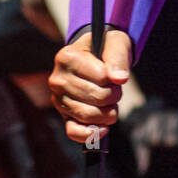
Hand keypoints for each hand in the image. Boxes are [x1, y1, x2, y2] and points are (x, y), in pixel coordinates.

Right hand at [49, 28, 132, 145]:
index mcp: (66, 58)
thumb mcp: (115, 43)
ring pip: (88, 116)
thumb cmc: (105, 48)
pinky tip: (104, 129)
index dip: (115, 79)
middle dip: (114, 96)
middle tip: (116, 89)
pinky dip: (91, 134)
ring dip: (108, 113)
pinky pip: (73, 131)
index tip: (115, 74)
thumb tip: (120, 78)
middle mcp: (57, 79)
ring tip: (110, 102)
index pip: (102, 77)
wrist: (95, 54)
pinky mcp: (63, 115)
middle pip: (96, 98)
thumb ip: (118, 58)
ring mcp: (58, 99)